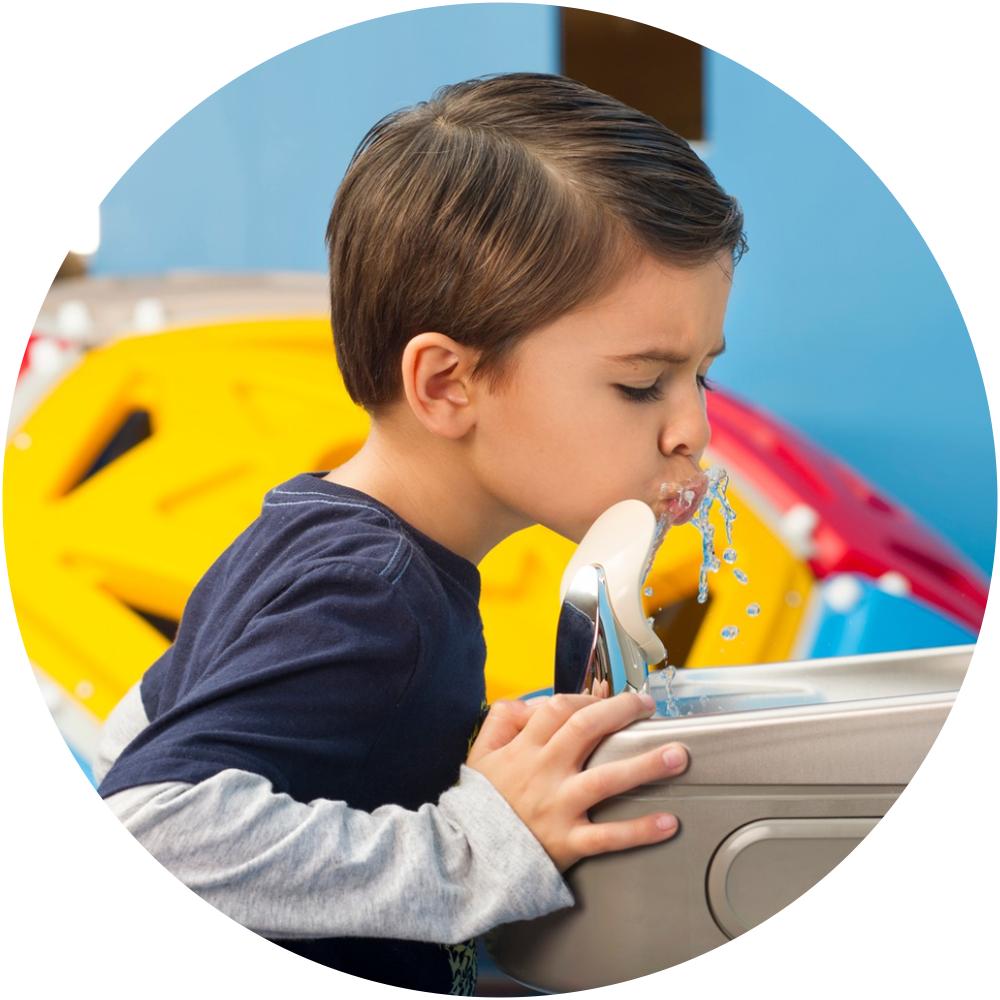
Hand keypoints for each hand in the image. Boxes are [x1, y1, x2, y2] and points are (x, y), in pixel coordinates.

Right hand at [467, 691, 687, 872]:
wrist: (467, 857)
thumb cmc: (480, 805)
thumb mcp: (481, 753)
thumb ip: (503, 720)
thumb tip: (531, 703)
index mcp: (525, 749)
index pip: (559, 708)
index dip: (587, 698)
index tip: (606, 698)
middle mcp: (545, 771)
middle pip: (588, 729)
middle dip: (623, 711)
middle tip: (648, 706)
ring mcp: (558, 806)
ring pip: (607, 779)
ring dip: (646, 765)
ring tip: (678, 755)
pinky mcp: (568, 841)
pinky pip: (608, 836)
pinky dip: (640, 830)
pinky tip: (667, 823)